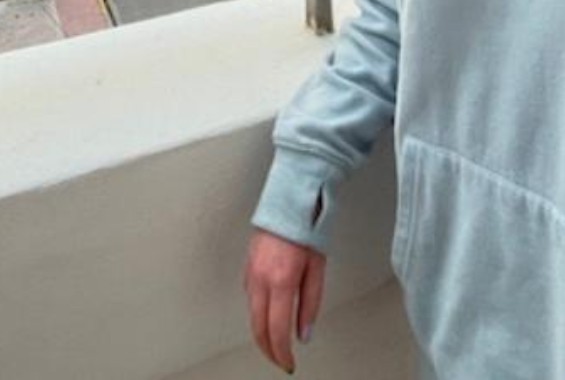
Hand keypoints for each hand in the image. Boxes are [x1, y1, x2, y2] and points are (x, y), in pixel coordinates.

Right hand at [244, 228, 326, 373]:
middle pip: (257, 327)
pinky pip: (250, 297)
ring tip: (275, 342)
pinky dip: (257, 312)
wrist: (289, 200)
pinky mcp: (247, 265)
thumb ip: (310, 303)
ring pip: (251, 313)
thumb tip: (304, 333)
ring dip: (261, 332)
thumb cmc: (306, 228)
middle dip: (268, 350)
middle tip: (280, 359)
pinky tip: (267, 314)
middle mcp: (261, 278)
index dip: (282, 353)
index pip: (276, 330)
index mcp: (281, 280)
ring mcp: (251, 271)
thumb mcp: (317, 268)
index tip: (288, 362)